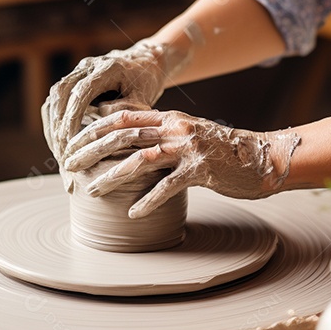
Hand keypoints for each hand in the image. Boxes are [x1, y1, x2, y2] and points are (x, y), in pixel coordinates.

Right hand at [41, 40, 186, 159]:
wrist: (145, 63)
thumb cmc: (146, 84)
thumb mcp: (142, 100)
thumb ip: (124, 111)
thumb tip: (101, 124)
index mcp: (109, 67)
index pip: (82, 90)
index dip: (74, 114)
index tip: (70, 137)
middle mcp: (91, 64)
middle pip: (63, 88)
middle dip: (59, 117)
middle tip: (59, 143)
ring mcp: (82, 67)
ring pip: (58, 89)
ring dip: (55, 115)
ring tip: (56, 140)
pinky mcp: (77, 74)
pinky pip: (59, 92)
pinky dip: (56, 110)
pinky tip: (57, 130)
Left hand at [62, 109, 301, 217]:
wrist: (261, 159)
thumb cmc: (221, 153)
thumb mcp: (188, 135)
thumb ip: (162, 135)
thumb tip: (130, 143)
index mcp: (169, 118)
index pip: (122, 117)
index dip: (93, 128)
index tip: (71, 143)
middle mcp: (175, 128)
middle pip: (123, 135)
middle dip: (92, 150)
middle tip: (69, 166)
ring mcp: (188, 147)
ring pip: (141, 159)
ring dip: (112, 176)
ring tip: (92, 191)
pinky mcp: (201, 169)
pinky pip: (168, 185)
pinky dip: (148, 200)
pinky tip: (133, 213)